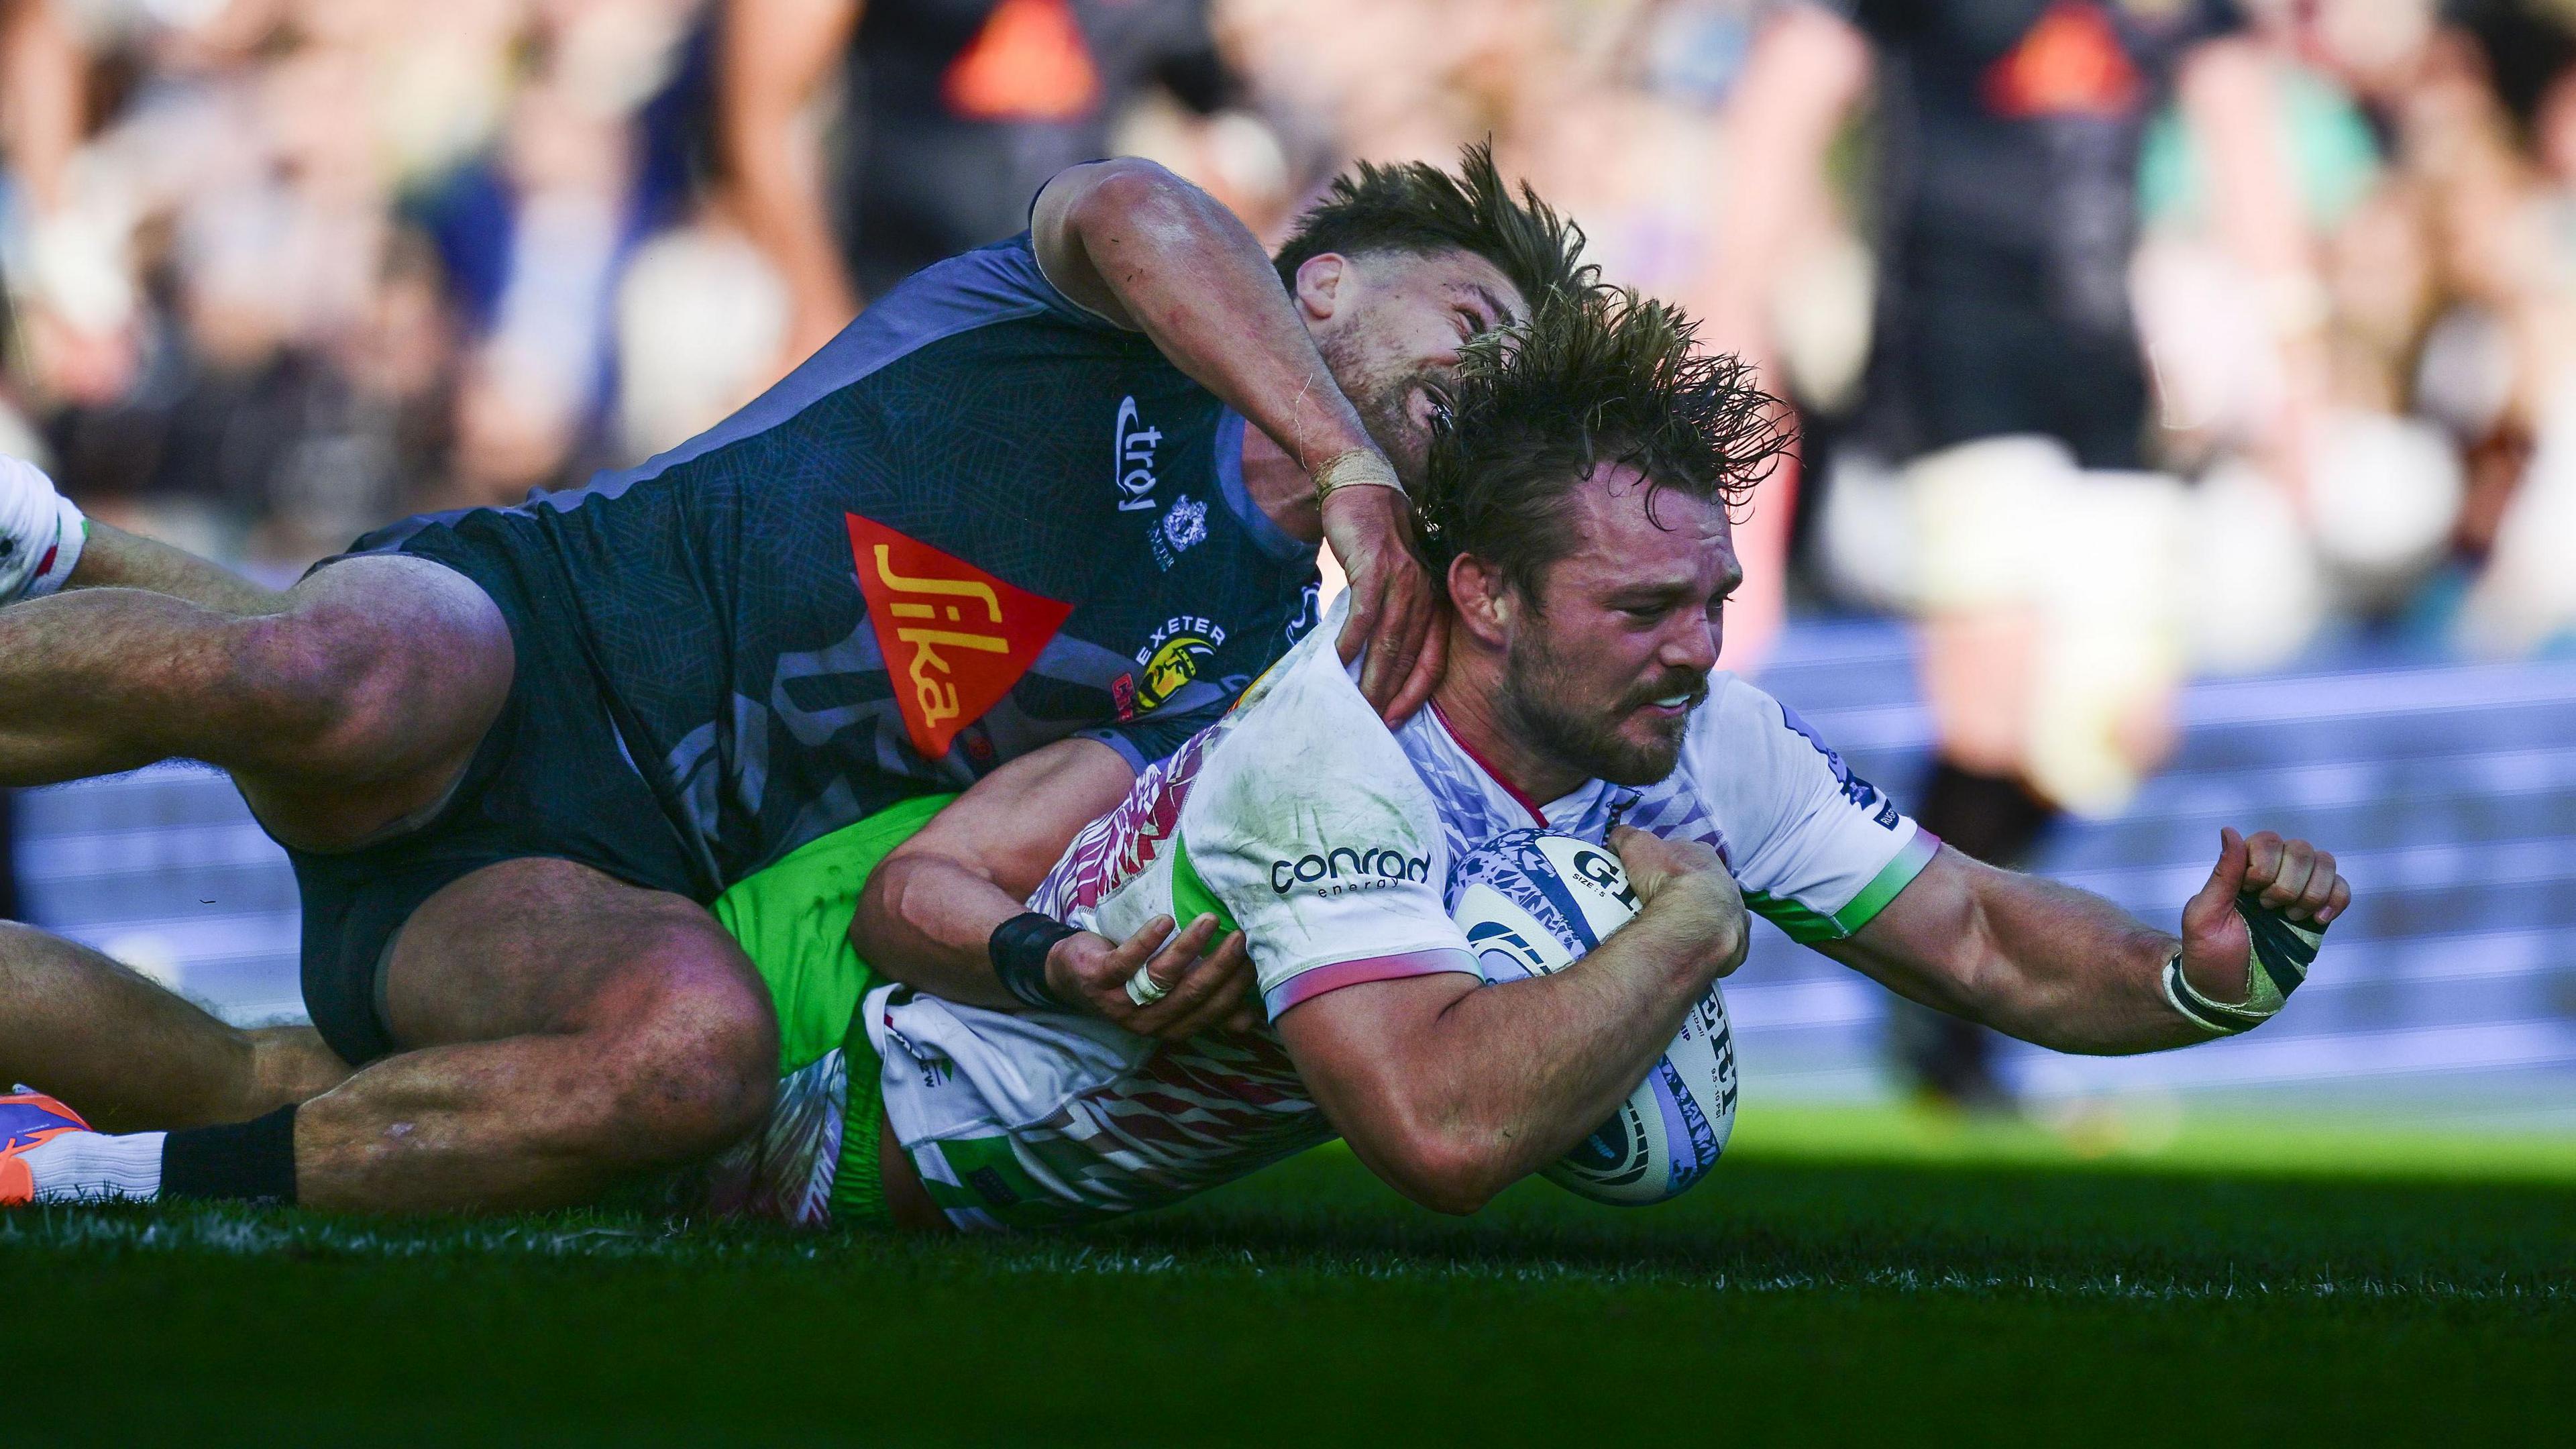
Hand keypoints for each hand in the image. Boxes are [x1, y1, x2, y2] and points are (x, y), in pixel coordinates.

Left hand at [1044, 913, 1260, 1039]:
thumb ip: (1206, 1005)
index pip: (1211, 1011)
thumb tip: (1250, 1018)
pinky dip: (1147, 941)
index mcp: (1171, 1026)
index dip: (1235, 988)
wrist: (1071, 974)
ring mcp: (1121, 1001)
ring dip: (1189, 947)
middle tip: (1242, 935)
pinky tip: (1165, 920)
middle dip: (1220, 966)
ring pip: (1162, 977)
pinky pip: (1126, 961)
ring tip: (1210, 919)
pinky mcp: (1099, 978)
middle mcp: (1148, 1021)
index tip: (1257, 959)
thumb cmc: (1131, 981)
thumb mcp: (1169, 998)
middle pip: (1191, 994)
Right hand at [1324, 478, 1444, 722]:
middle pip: (1409, 656)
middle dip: (1391, 694)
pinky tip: (1339, 662)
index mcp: (1431, 600)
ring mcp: (1401, 580)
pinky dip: (1352, 641)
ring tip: (1357, 704)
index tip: (1396, 720)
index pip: (1432, 657)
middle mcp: (1423, 593)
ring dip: (1372, 676)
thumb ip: (1390, 614)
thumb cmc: (1375, 537)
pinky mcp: (1375, 567)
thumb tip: (1371, 657)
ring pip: (1389, 641)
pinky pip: (1365, 614)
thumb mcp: (1394, 578)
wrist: (1362, 487)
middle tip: (1372, 723)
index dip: (1415, 693)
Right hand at [1610, 826, 1748, 975]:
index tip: (1655, 875)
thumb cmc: (1666, 877)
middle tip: (1663, 904)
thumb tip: (1617, 841)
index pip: (1688, 853)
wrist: (1694, 919)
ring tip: (1675, 929)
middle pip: (1705, 882)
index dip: (1671, 862)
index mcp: (1704, 856)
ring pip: (1716, 912)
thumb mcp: (1636, 845)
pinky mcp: (1738, 941)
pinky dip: (1707, 942)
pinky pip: (1721, 941)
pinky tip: (1690, 948)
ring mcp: (1735, 911)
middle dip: (1688, 890)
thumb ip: (1626, 837)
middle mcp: (1725, 880)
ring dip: (1700, 917)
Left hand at [2178, 826, 2347, 1002]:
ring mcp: (2298, 891)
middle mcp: (2273, 873)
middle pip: (2301, 848)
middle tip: (2269, 909)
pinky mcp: (2318, 911)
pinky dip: (2337, 899)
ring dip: (2312, 890)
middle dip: (2288, 882)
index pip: (2268, 840)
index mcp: (2241, 869)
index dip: (2264, 866)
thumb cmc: (2209, 954)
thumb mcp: (2205, 916)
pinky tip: (2319, 920)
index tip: (2250, 894)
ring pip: (2325, 861)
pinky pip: (2342, 887)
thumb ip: (2223, 874)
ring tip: (2291, 917)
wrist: (2231, 992)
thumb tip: (2229, 830)